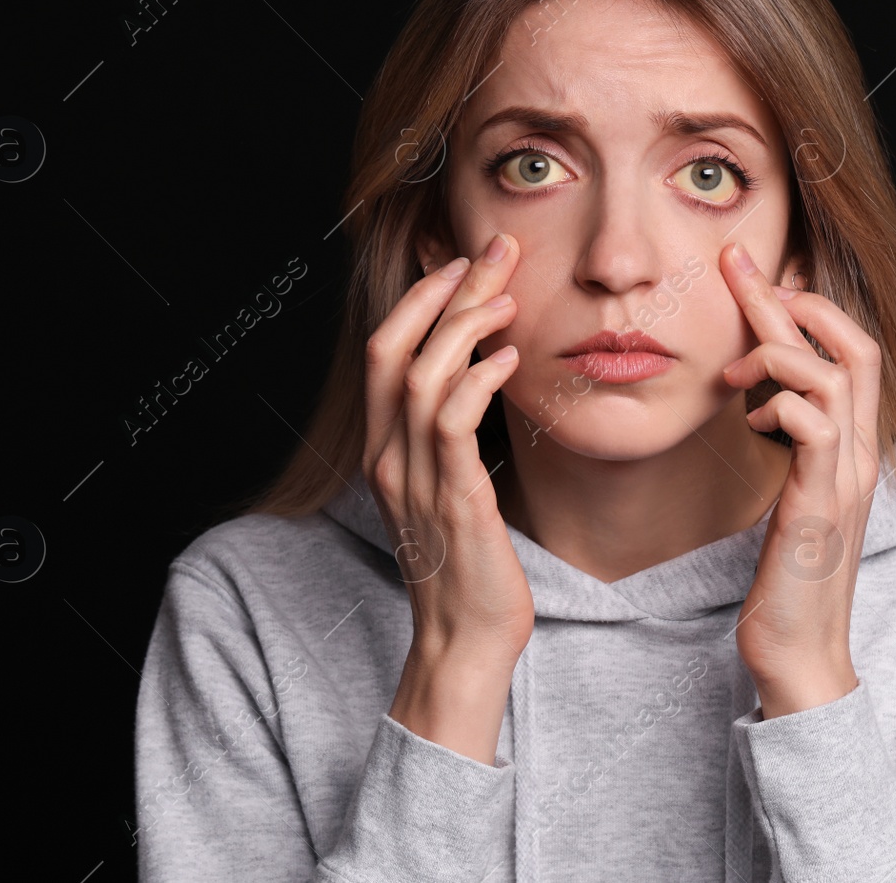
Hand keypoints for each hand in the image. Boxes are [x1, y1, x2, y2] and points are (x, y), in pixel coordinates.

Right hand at [363, 232, 532, 757]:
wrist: (463, 643)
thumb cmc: (469, 568)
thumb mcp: (453, 490)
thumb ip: (454, 438)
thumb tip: (482, 379)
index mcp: (386, 450)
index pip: (385, 351)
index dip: (419, 299)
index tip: (463, 262)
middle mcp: (389, 457)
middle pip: (396, 348)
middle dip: (443, 292)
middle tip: (492, 252)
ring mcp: (415, 478)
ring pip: (420, 376)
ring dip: (464, 327)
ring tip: (507, 298)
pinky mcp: (452, 499)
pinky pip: (452, 423)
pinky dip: (478, 380)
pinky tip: (509, 359)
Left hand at [719, 241, 882, 718]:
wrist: (801, 652)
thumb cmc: (789, 576)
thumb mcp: (792, 495)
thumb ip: (790, 445)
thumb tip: (762, 401)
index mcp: (854, 446)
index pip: (851, 349)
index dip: (808, 306)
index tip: (756, 282)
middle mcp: (860, 452)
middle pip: (848, 344)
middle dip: (788, 297)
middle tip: (735, 262)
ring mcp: (845, 477)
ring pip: (834, 373)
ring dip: (776, 353)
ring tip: (733, 370)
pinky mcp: (819, 506)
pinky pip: (813, 427)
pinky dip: (779, 405)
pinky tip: (750, 420)